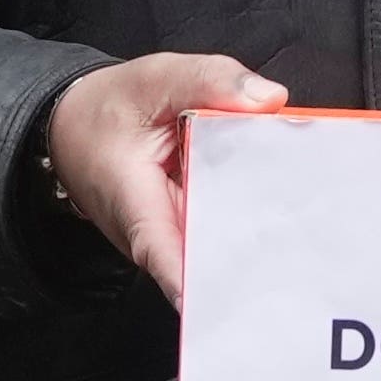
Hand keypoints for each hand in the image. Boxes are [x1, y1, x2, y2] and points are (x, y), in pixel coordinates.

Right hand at [43, 49, 290, 299]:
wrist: (73, 126)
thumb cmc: (108, 109)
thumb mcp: (156, 79)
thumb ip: (209, 81)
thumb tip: (269, 99)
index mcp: (136, 204)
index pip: (164, 250)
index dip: (195, 277)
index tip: (224, 300)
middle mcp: (152, 235)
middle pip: (207, 257)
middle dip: (249, 260)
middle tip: (304, 250)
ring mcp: (169, 240)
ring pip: (217, 248)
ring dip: (255, 240)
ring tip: (307, 234)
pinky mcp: (185, 233)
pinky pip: (220, 233)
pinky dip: (247, 222)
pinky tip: (286, 213)